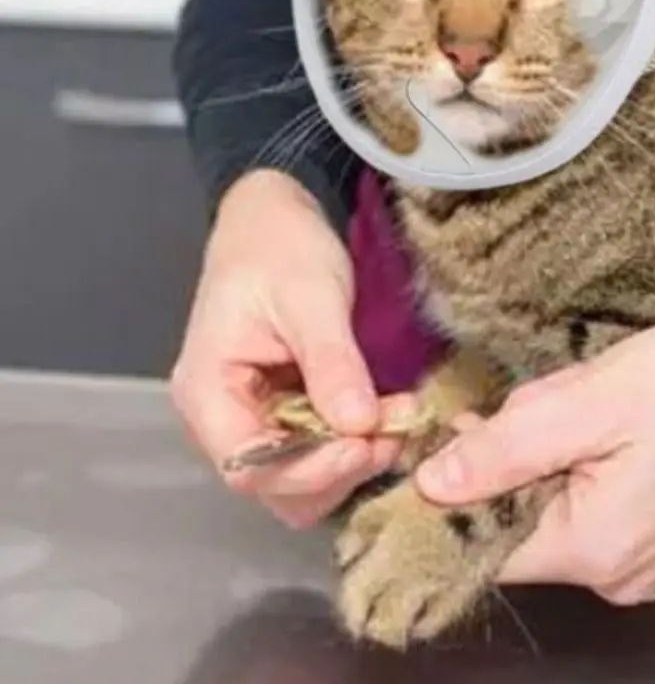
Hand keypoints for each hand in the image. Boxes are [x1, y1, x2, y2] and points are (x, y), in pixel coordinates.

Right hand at [171, 170, 407, 527]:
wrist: (274, 218)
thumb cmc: (279, 246)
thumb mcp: (310, 296)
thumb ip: (331, 362)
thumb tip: (358, 426)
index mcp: (207, 391)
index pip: (249, 467)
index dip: (312, 469)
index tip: (369, 441)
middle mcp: (222, 419)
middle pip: (276, 485)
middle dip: (340, 467)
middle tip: (396, 427)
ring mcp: (254, 419)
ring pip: (302, 480)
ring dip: (354, 459)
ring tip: (398, 416)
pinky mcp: (285, 413)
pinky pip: (318, 451)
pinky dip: (355, 444)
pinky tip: (388, 413)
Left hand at [416, 311, 654, 603]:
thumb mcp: (592, 402)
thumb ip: (505, 450)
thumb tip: (432, 485)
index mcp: (596, 551)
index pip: (484, 539)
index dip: (463, 482)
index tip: (472, 425)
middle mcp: (619, 577)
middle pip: (521, 515)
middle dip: (523, 451)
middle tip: (564, 398)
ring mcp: (647, 563)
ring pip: (558, 503)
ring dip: (559, 449)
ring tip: (604, 404)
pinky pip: (596, 504)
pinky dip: (590, 460)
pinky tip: (623, 421)